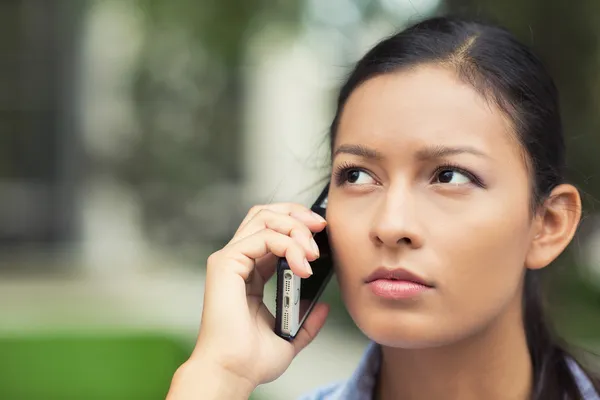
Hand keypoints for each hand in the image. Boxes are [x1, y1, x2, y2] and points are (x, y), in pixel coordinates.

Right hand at [167, 203, 329, 397]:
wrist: (235, 372)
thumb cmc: (252, 358)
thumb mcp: (290, 334)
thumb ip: (306, 319)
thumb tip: (322, 306)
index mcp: (250, 272)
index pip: (271, 230)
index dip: (297, 224)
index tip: (322, 233)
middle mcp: (238, 260)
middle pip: (266, 214)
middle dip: (297, 214)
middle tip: (321, 228)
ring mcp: (230, 259)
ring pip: (264, 218)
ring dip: (296, 229)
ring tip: (312, 253)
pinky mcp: (226, 263)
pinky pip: (263, 237)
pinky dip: (288, 245)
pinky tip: (302, 265)